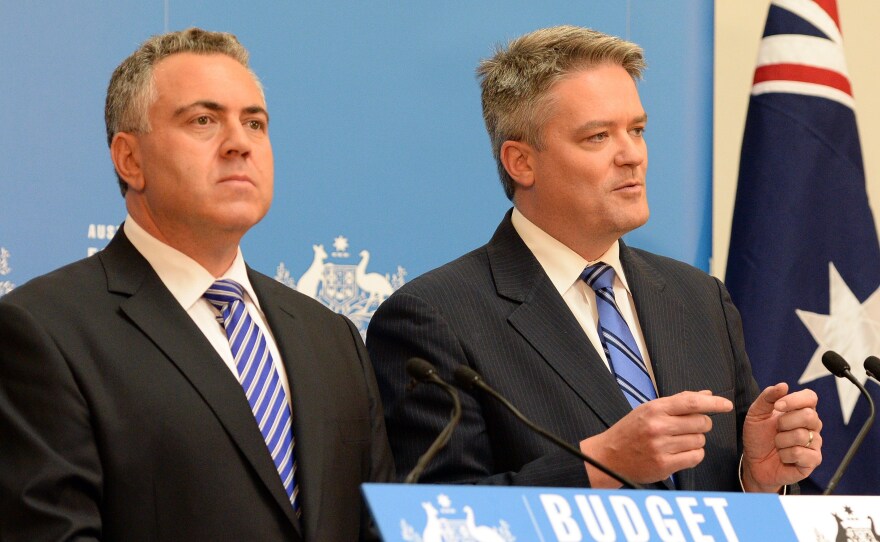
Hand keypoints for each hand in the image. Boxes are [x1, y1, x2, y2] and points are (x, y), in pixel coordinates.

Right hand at [580, 390, 732, 486]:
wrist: (609, 457)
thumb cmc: (630, 431)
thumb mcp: (649, 410)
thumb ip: (678, 402)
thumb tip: (706, 395)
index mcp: (654, 409)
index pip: (691, 402)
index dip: (713, 403)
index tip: (725, 405)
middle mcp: (658, 427)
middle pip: (701, 422)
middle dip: (702, 424)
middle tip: (689, 427)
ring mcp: (661, 447)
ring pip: (700, 441)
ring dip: (695, 441)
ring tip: (678, 441)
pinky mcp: (664, 465)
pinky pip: (695, 457)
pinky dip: (693, 455)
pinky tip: (680, 452)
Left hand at [741, 383, 821, 491]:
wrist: (754, 463)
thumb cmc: (758, 438)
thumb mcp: (756, 414)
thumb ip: (767, 397)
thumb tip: (783, 385)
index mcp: (800, 411)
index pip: (810, 397)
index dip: (794, 400)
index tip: (777, 406)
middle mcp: (811, 426)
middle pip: (809, 415)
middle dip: (784, 422)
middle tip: (775, 430)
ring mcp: (814, 443)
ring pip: (802, 435)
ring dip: (781, 441)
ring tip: (777, 445)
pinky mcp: (813, 460)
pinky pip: (801, 453)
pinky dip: (785, 455)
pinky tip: (783, 456)